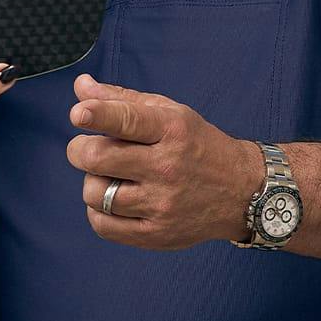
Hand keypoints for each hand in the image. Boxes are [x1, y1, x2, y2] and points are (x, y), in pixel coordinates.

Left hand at [67, 73, 262, 247]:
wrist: (242, 191)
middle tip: (87, 149)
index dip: (96, 115)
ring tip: (111, 178)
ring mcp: (162, 204)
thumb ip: (121, 100)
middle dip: (80, 150)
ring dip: (93, 183)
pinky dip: (98, 212)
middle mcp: (168, 167)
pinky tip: (114, 202)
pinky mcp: (156, 234)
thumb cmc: (196, 146)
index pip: (127, 120)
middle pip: (96, 158)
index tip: (78, 114)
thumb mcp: (169, 114)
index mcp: (172, 130)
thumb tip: (80, 86)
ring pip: (94, 193)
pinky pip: (102, 225)